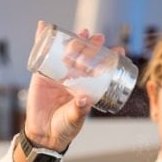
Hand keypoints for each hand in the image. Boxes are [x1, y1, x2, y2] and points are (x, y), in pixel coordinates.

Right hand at [23, 21, 98, 151]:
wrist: (43, 134)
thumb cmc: (64, 127)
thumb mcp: (74, 119)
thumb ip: (79, 110)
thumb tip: (84, 99)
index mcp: (87, 87)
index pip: (101, 69)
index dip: (110, 59)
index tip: (120, 49)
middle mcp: (74, 78)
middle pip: (85, 57)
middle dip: (93, 47)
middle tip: (99, 39)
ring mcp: (58, 74)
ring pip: (67, 53)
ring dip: (74, 41)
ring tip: (83, 32)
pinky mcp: (42, 74)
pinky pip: (42, 54)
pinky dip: (42, 39)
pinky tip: (44, 26)